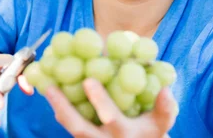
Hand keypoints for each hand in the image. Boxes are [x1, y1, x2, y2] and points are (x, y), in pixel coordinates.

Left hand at [45, 78, 176, 137]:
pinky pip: (71, 127)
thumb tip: (165, 89)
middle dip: (65, 108)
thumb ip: (165, 108)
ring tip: (47, 87)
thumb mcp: (161, 124)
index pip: (110, 117)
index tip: (88, 81)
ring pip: (71, 129)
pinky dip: (62, 111)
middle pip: (79, 128)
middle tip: (51, 88)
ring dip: (58, 109)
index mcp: (123, 134)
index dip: (99, 100)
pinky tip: (54, 95)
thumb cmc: (151, 135)